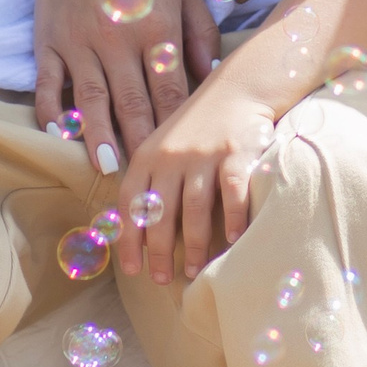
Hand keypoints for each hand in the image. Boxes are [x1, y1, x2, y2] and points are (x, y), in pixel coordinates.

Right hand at [29, 0, 219, 170]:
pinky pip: (48, 83)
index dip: (176, 125)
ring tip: (107, 168)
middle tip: (150, 179)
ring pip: (90, 100)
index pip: (169, 89)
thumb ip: (200, 31)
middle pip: (132, 102)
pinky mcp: (47, 40)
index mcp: (156, 26)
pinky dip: (52, 110)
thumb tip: (211, 76)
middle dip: (141, 143)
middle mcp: (117, 38)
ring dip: (98, 138)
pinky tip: (60, 135)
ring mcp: (78, 41)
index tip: (184, 154)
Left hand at [114, 80, 275, 285]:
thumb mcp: (165, 146)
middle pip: (159, 212)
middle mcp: (171, 155)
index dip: (128, 239)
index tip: (131, 269)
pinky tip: (232, 240)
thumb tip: (138, 233)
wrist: (238, 87)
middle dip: (158, 252)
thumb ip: (151, 181)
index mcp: (148, 155)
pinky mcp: (235, 152)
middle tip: (162, 280)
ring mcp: (204, 154)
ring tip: (193, 269)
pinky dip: (233, 219)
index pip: (130, 203)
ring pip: (194, 209)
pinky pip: (232, 192)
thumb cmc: (198, 126)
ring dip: (193, 245)